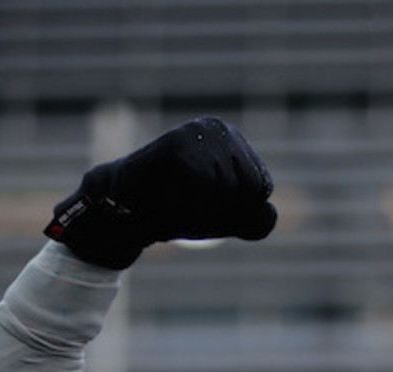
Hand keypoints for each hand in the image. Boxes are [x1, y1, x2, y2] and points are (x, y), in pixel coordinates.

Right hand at [44, 116, 276, 268]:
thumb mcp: (226, 219)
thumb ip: (256, 220)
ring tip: (178, 203)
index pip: (261, 189)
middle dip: (221, 213)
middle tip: (190, 209)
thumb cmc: (177, 211)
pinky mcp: (177, 142)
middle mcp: (220, 129)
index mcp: (236, 144)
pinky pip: (203, 184)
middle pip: (248, 190)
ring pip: (227, 189)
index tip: (207, 210)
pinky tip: (168, 197)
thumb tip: (268, 210)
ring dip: (201, 211)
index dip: (237, 213)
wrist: (125, 212)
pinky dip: (187, 204)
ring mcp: (197, 131)